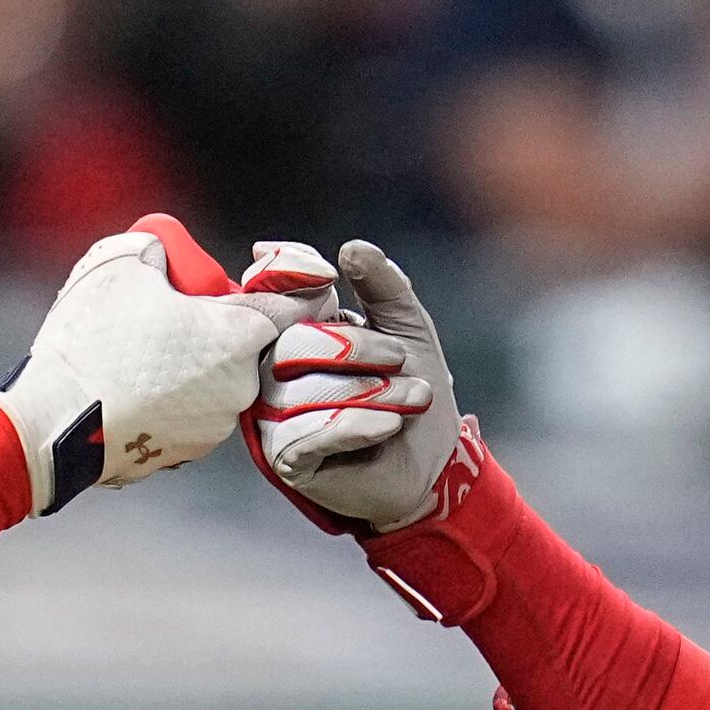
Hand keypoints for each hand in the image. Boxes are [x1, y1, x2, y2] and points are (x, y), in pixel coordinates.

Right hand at [0, 219, 313, 511]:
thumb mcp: (124, 262)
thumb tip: (165, 254)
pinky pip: (190, 412)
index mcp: (238, 337)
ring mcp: (213, 428)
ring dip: (193, 362)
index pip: (299, 304)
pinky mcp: (184, 454)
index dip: (289, 280)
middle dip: (219, 322)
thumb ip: (162, 249)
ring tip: (139, 351)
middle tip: (174, 310)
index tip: (266, 272)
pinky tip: (131, 384)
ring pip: (217, 379)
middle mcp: (239, 388)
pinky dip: (171, 396)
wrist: (51, 421)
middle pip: (249, 342)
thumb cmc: (92, 343)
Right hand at [250, 239, 462, 531]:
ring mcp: (273, 415)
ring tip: (414, 398)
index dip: (291, 275)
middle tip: (401, 359)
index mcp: (297, 330)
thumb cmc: (413, 388)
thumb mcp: (407, 326)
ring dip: (370, 391)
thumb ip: (383, 284)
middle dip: (355, 346)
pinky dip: (354, 426)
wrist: (435, 461)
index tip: (327, 275)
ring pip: (302, 390)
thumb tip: (350, 247)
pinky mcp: (286, 458)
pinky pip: (307, 434)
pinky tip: (389, 425)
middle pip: (292, 342)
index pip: (273, 293)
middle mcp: (274, 370)